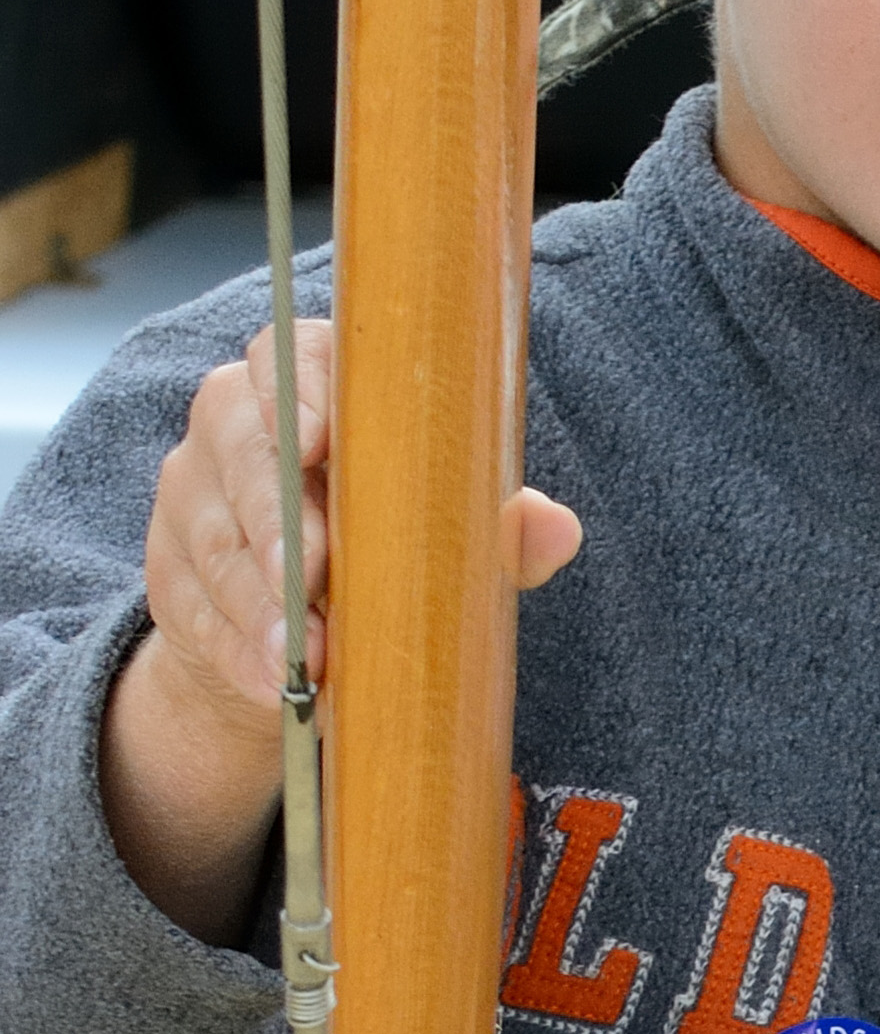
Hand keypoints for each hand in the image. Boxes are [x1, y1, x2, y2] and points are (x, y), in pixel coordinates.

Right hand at [99, 328, 584, 938]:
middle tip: (312, 576)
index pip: (292, 354)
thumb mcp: (454, 534)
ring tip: (303, 653)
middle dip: (277, 516)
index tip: (322, 440)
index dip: (302, 388)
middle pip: (241, 445)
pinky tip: (270, 679)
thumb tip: (558, 527)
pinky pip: (189, 601)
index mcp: (317, 383)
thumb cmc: (398, 546)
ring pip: (212, 532)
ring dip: (258, 600)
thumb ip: (502, 528)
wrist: (312, 624)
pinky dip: (236, 646)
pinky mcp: (168, 564)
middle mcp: (238, 421)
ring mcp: (193, 490)